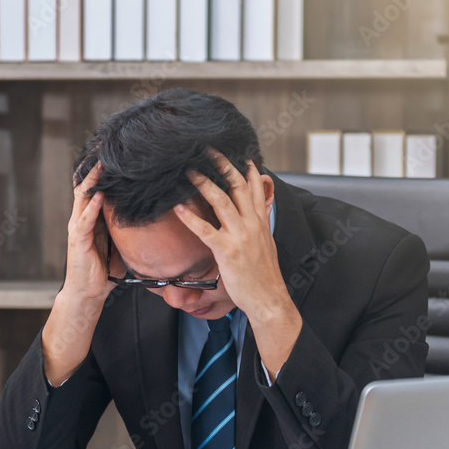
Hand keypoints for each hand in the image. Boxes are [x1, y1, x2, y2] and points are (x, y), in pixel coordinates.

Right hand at [63, 161, 120, 303]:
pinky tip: (99, 196)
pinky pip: (84, 222)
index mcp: (91, 218)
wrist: (87, 293)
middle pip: (86, 186)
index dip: (101, 171)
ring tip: (101, 164)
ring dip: (93, 181)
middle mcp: (81, 219)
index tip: (114, 154)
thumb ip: (127, 230)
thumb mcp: (118, 244)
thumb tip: (150, 218)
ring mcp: (77, 229)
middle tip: (105, 148)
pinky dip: (91, 208)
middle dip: (95, 167)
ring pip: (82, 198)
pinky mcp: (77, 242)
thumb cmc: (102, 270)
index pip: (94, 188)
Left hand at [174, 149, 293, 325]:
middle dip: (222, 165)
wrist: (269, 299)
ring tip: (189, 171)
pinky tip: (179, 208)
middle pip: (237, 186)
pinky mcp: (227, 251)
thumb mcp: (265, 246)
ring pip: (221, 201)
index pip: (255, 187)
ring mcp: (240, 236)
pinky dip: (191, 218)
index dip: (247, 168)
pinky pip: (206, 230)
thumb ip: (258, 228)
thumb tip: (254, 218)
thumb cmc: (264, 277)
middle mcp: (252, 224)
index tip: (238, 153)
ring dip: (203, 183)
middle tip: (208, 150)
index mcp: (261, 222)